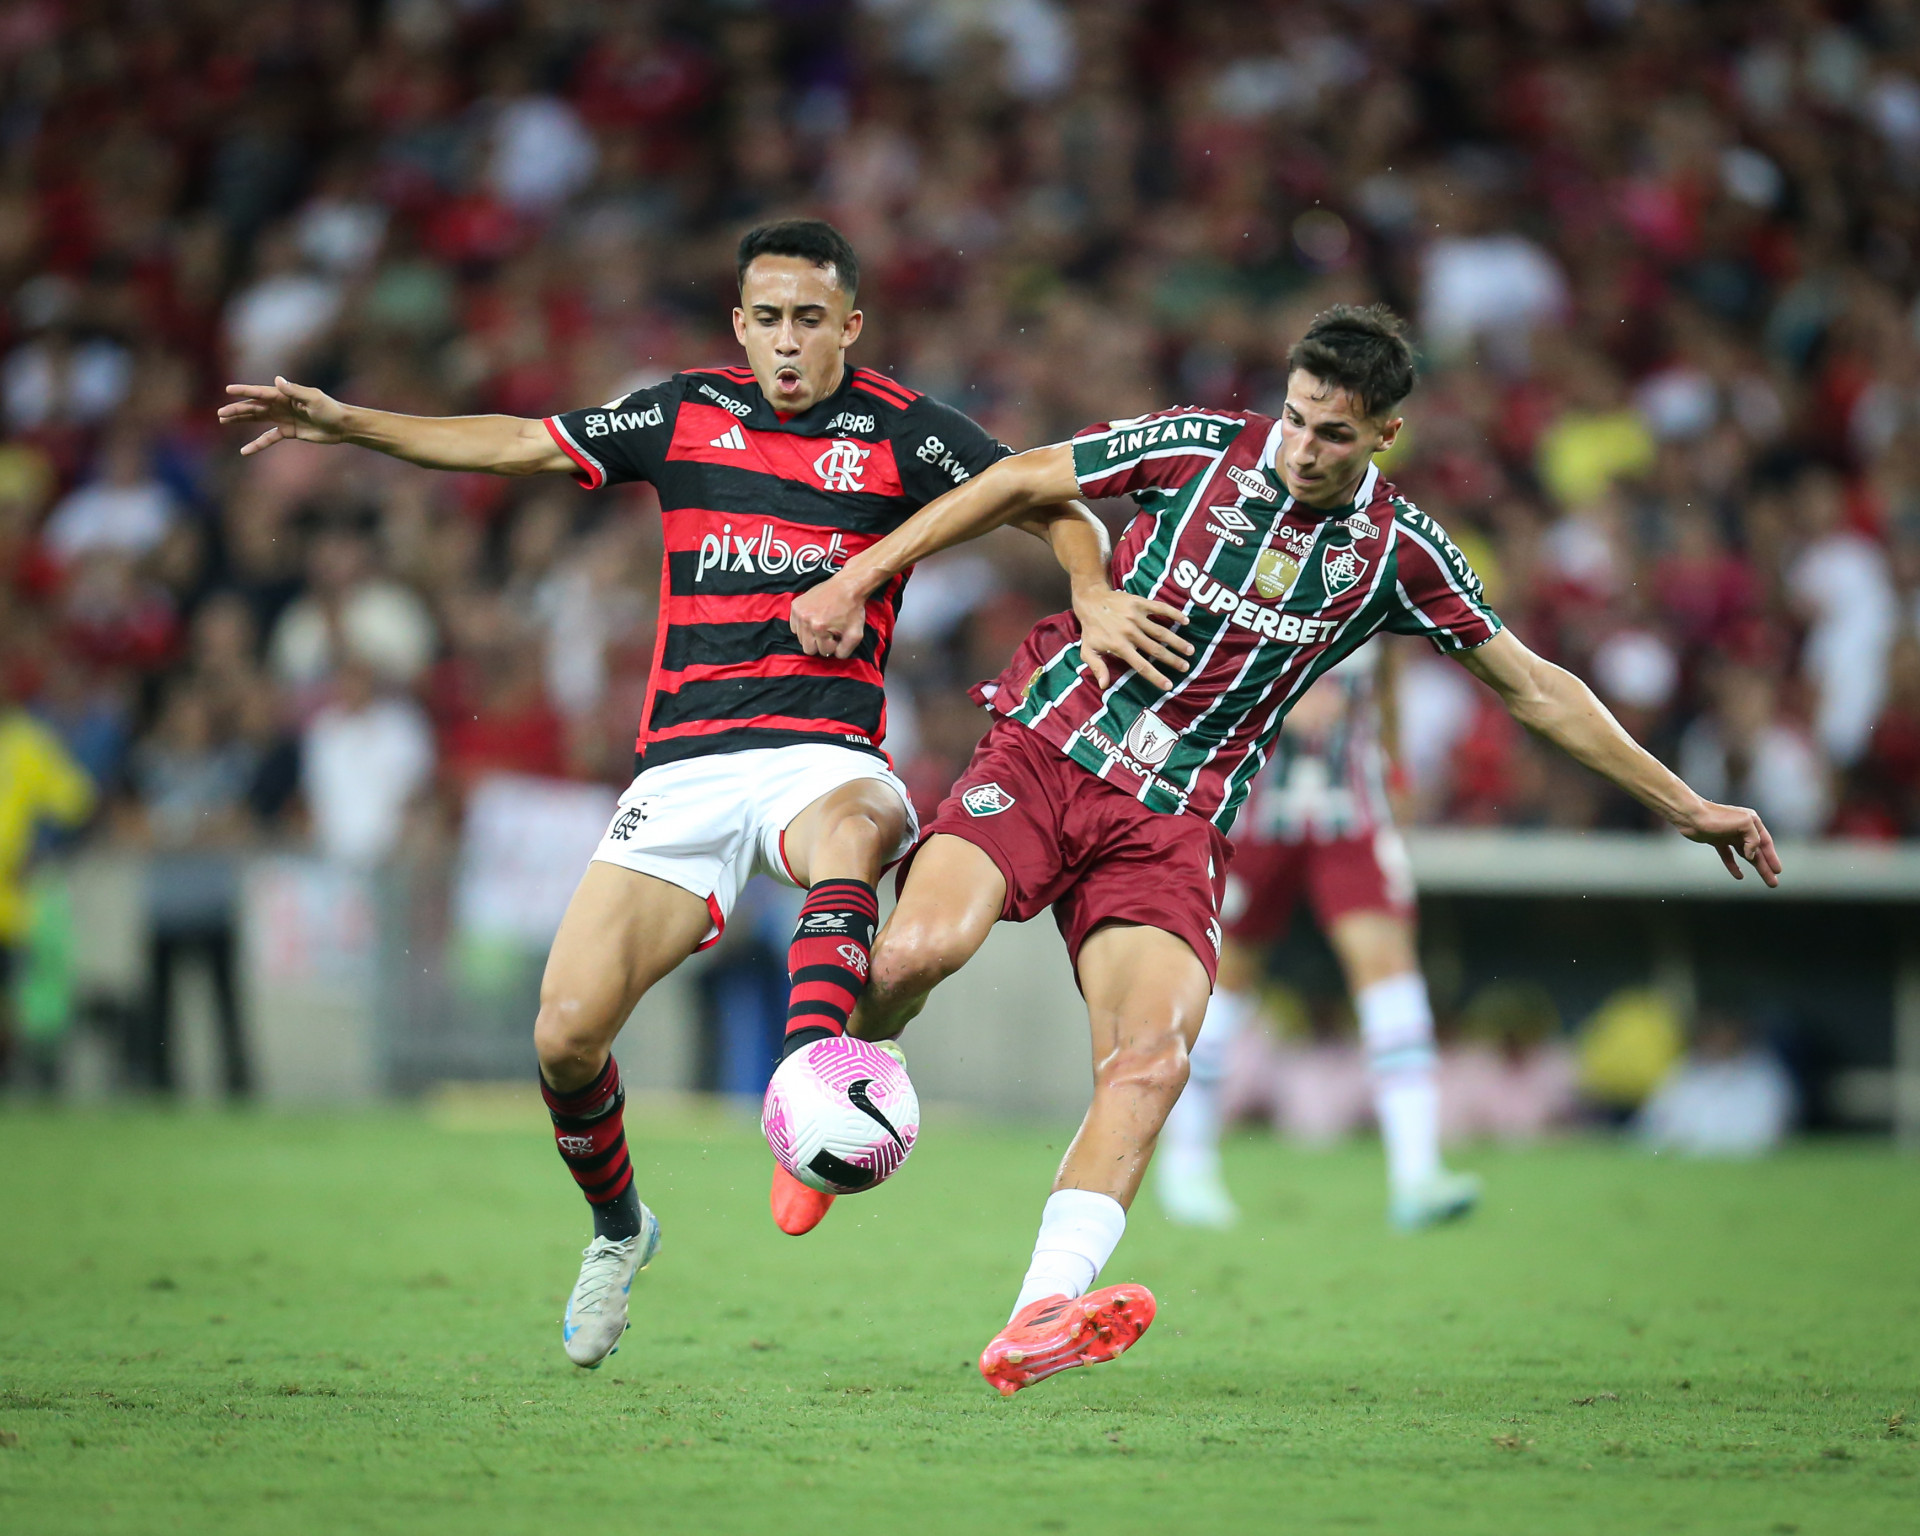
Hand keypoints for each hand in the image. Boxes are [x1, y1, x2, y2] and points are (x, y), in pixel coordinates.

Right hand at [217, 377, 348, 455]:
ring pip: (257, 419)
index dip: (245, 391)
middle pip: (254, 407)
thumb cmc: (330, 409)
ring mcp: (283, 418)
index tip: (228, 390)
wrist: (342, 426)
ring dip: (241, 420)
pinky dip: (257, 444)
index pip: (261, 392)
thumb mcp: (313, 399)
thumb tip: (277, 380)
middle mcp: (281, 405)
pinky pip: (269, 438)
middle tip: (220, 413)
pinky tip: (244, 451)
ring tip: (223, 421)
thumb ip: (295, 391)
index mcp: (285, 395)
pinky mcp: (288, 432)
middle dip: (237, 409)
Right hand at [791, 572, 868, 657]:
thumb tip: (833, 655)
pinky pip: (794, 626)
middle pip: (807, 648)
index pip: (822, 651)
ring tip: (822, 624)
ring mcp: (798, 612)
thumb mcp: (855, 634)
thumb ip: (845, 652)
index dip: (832, 645)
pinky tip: (814, 618)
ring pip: (799, 637)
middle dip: (819, 643)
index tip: (838, 635)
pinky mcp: (795, 605)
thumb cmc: (852, 610)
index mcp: (819, 627)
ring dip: (811, 635)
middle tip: (829, 632)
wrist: (847, 586)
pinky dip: (803, 626)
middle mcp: (805, 620)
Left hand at [1073, 584, 1192, 689]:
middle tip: (1186, 667)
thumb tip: (1103, 685)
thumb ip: (1097, 667)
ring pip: (1161, 631)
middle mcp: (1130, 632)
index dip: (1155, 676)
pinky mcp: (1140, 603)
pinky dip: (1174, 613)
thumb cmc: (1091, 629)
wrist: (1091, 600)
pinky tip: (1186, 621)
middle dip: (1172, 660)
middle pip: (1156, 649)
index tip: (1169, 685)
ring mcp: (1136, 617)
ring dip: (1177, 641)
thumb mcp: (1088, 650)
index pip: (1141, 665)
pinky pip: (1160, 608)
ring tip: (1190, 650)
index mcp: (1119, 646)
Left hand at [1676, 798, 1781, 886]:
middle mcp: (1742, 828)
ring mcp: (1729, 835)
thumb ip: (1753, 839)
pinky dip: (1733, 865)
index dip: (1772, 857)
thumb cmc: (1716, 817)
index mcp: (1751, 821)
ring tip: (1765, 880)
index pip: (1765, 842)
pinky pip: (1728, 856)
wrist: (1690, 816)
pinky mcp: (1717, 841)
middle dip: (1766, 867)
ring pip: (1745, 855)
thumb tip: (1751, 854)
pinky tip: (1739, 875)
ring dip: (1755, 867)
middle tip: (1774, 882)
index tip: (1778, 871)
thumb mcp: (1743, 823)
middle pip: (1757, 851)